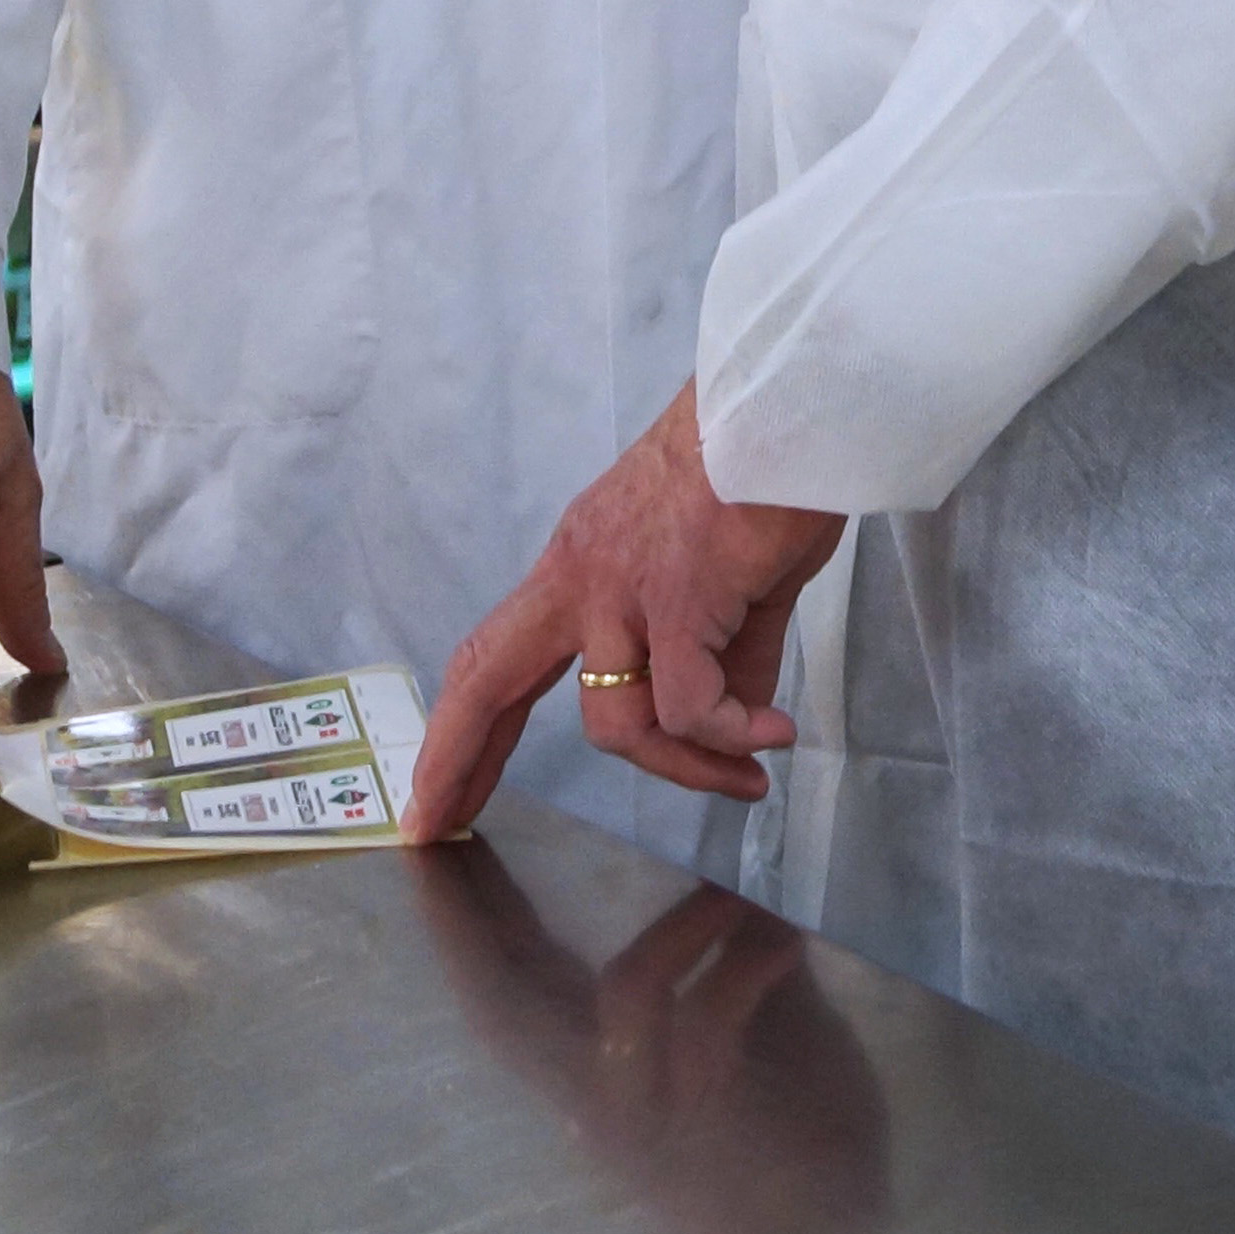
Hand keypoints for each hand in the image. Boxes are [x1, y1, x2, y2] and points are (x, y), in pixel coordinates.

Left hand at [412, 387, 839, 837]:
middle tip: (437, 828)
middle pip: (487, 679)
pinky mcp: (676, 600)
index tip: (441, 786)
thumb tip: (737, 723)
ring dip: (686, 767)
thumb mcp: (726, 571)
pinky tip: (773, 736)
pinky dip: (730, 736)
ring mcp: (620, 590)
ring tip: (750, 774)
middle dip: (455, 760)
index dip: (466, 727)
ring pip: (615, 723)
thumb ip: (722, 652)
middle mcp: (581, 577)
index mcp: (581, 562)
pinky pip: (688, 707)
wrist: (797, 405)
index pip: (500, 655)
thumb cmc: (769, 467)